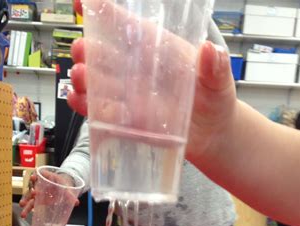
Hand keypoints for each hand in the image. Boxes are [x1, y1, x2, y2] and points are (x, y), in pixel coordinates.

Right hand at [19, 170, 78, 217]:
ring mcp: (38, 193)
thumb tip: (76, 202)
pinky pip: (32, 204)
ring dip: (26, 201)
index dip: (35, 177)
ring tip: (22, 207)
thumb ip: (70, 195)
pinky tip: (24, 214)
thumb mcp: (67, 188)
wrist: (62, 188)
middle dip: (30, 191)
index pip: (39, 176)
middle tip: (32, 194)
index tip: (33, 178)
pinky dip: (28, 209)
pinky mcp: (38, 200)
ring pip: (30, 197)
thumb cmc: (64, 185)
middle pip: (33, 187)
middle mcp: (40, 185)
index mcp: (47, 178)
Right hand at [69, 2, 236, 161]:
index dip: (101, 9)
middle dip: (86, 50)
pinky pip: (99, 113)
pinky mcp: (125, 122)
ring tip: (80, 78)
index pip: (124, 24)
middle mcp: (136, 71)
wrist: (212, 137)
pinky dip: (85, 107)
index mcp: (155, 49)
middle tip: (82, 51)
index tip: (81, 1)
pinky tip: (79, 101)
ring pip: (96, 84)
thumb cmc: (215, 101)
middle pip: (103, 55)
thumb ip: (216, 67)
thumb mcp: (219, 81)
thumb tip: (209, 51)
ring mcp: (128, 96)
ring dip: (84, 79)